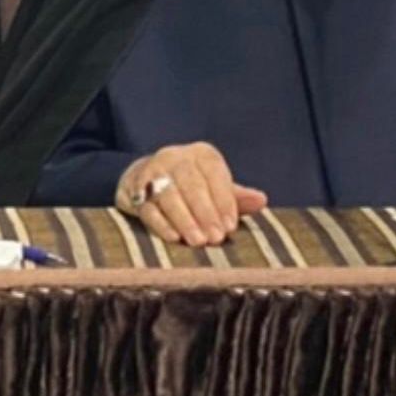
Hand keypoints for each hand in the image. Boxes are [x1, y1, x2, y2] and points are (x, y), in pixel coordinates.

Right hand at [114, 142, 267, 245]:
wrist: (144, 178)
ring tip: (198, 241)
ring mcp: (152, 172)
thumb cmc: (191, 186)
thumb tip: (262, 200)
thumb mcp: (215, 187)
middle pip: (191, 183)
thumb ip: (236, 196)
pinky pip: (148, 207)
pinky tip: (173, 238)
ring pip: (169, 195)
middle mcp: (175, 157)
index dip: (224, 200)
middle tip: (216, 238)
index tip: (230, 226)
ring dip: (185, 220)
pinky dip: (161, 223)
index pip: (214, 173)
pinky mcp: (133, 190)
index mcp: (201, 154)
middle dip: (205, 212)